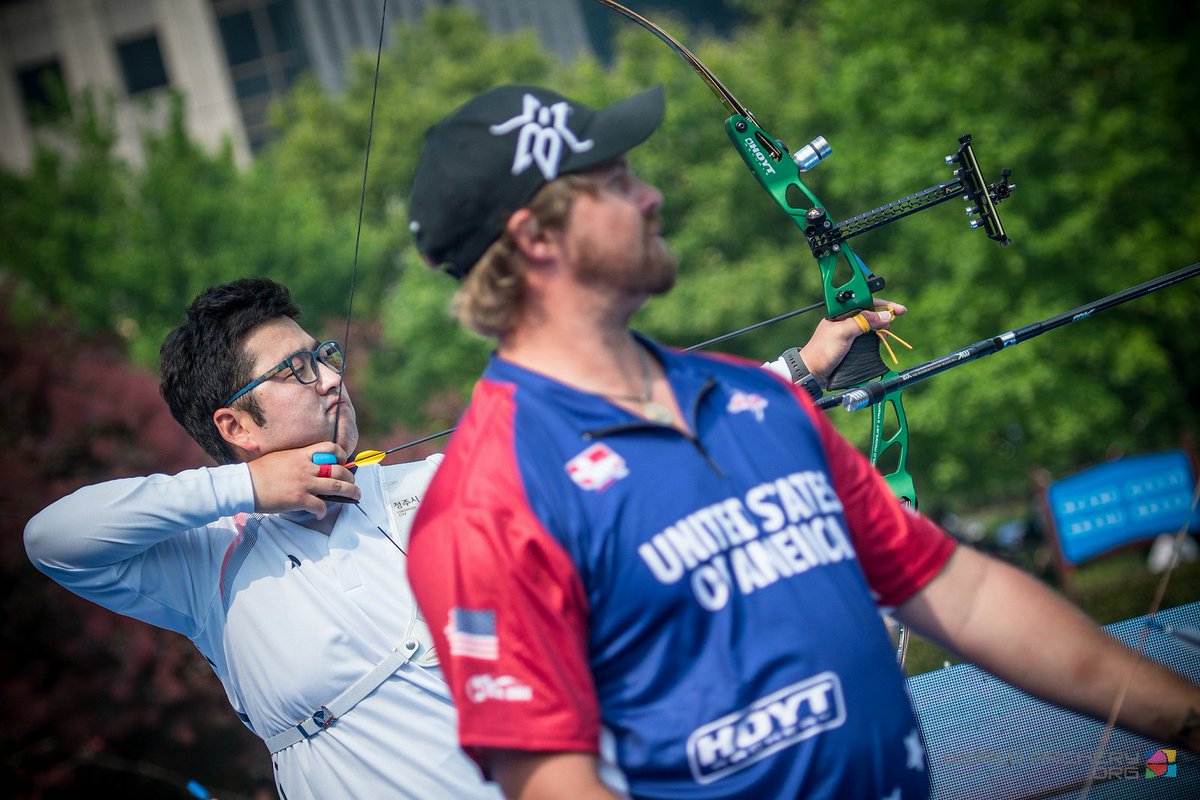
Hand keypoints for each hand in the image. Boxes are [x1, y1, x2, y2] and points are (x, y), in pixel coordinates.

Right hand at [246, 443, 360, 518]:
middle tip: (354, 484)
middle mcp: (306, 467)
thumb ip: (298, 459)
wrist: (244, 484)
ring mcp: (304, 483)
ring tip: (355, 497)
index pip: (329, 448)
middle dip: (351, 478)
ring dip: (350, 492)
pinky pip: (320, 505)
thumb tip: (310, 466)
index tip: (344, 461)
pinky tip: (320, 514)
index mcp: (301, 454)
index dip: (341, 454)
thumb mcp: (282, 457)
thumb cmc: (259, 472)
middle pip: (338, 470)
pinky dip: (323, 511)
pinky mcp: (299, 499)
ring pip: (337, 487)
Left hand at [799, 298, 906, 387]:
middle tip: (895, 320)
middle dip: (883, 315)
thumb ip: (863, 322)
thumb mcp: (844, 333)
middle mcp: (844, 319)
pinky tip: (880, 341)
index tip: (898, 310)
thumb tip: (886, 315)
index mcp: (840, 312)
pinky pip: (867, 336)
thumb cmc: (823, 350)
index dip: (882, 304)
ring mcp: (847, 331)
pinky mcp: (850, 343)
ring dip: (880, 327)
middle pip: (869, 312)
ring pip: (869, 324)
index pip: (865, 301)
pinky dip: (875, 338)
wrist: (813, 371)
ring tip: (887, 334)